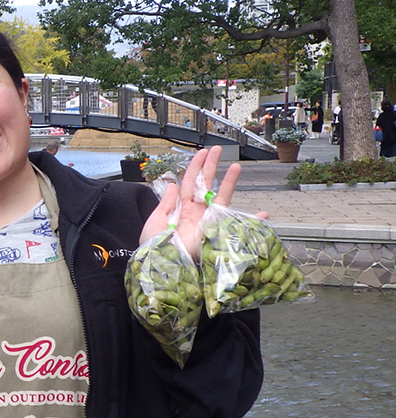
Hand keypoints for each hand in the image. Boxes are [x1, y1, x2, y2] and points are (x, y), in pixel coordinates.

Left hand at [139, 146, 267, 257]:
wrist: (161, 268)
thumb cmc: (154, 249)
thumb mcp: (155, 222)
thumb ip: (165, 204)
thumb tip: (173, 184)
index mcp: (180, 209)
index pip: (188, 182)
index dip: (195, 167)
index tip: (202, 153)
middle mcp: (195, 213)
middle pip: (205, 184)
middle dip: (211, 166)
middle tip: (217, 150)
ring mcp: (206, 221)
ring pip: (220, 197)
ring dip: (228, 182)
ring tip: (236, 166)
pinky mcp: (213, 232)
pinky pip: (234, 224)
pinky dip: (251, 220)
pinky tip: (264, 214)